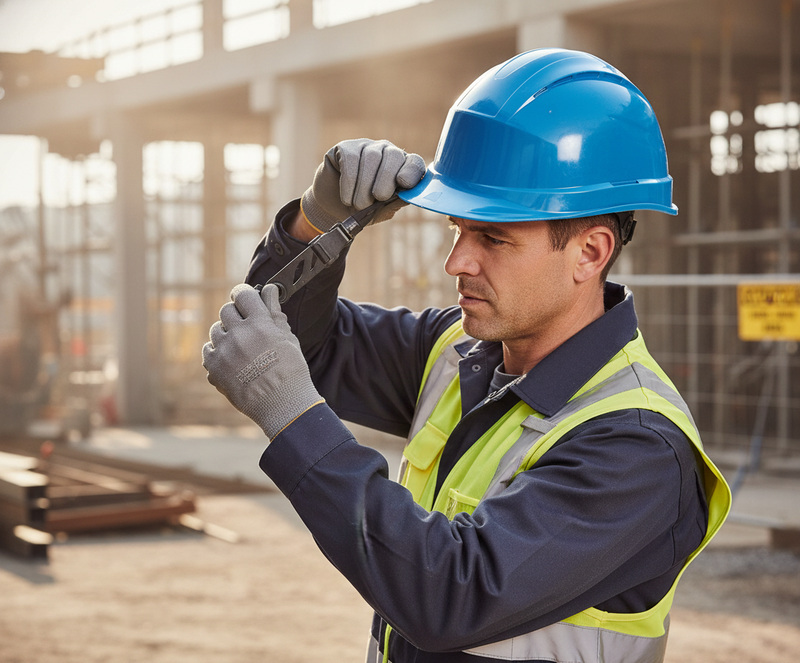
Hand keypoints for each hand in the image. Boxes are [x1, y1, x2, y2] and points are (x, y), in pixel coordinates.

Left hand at [202, 284, 323, 438]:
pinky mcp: (213, 369)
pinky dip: (218, 353)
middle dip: (236, 315)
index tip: (245, 298)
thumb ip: (275, 312)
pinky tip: (232, 361)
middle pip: (226, 311)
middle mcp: (238, 335)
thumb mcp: (287, 338)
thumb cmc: (290, 371)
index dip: (243, 294)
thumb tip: (269, 290)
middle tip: (246, 326)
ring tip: (241, 348)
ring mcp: (223, 352)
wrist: (283, 405)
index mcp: (260, 324)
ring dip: (226, 334)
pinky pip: (208, 350)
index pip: (243, 295)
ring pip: (215, 330)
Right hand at [300, 138, 425, 233]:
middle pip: (393, 156)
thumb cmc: (361, 210)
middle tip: (378, 197)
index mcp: (401, 168)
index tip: (404, 183)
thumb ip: (394, 203)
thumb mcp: (380, 211)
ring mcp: (366, 147)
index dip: (412, 171)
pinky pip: (351, 159)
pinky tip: (347, 198)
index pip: (414, 162)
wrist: (332, 208)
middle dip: (386, 179)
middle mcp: (386, 152)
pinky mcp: (345, 147)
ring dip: (365, 185)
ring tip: (358, 204)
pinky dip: (349, 182)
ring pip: (371, 157)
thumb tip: (407, 197)